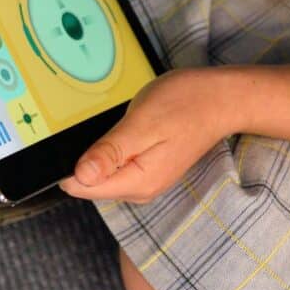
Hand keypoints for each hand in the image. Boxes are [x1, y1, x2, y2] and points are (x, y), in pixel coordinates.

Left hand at [60, 69, 239, 202]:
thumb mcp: (141, 124)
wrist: (221, 100)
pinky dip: (110, 150)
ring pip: (101, 175)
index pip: (83, 187)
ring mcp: (145, 181)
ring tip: (117, 126)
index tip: (70, 142)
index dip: (68, 165)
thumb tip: (79, 175)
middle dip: (83, 157)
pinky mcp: (147, 170)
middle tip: (101, 126)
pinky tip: (122, 132)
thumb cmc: (185, 105)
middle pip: (90, 184)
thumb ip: (110, 152)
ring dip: (98, 152)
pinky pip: (115, 167)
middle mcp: (141, 189)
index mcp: (138, 182)